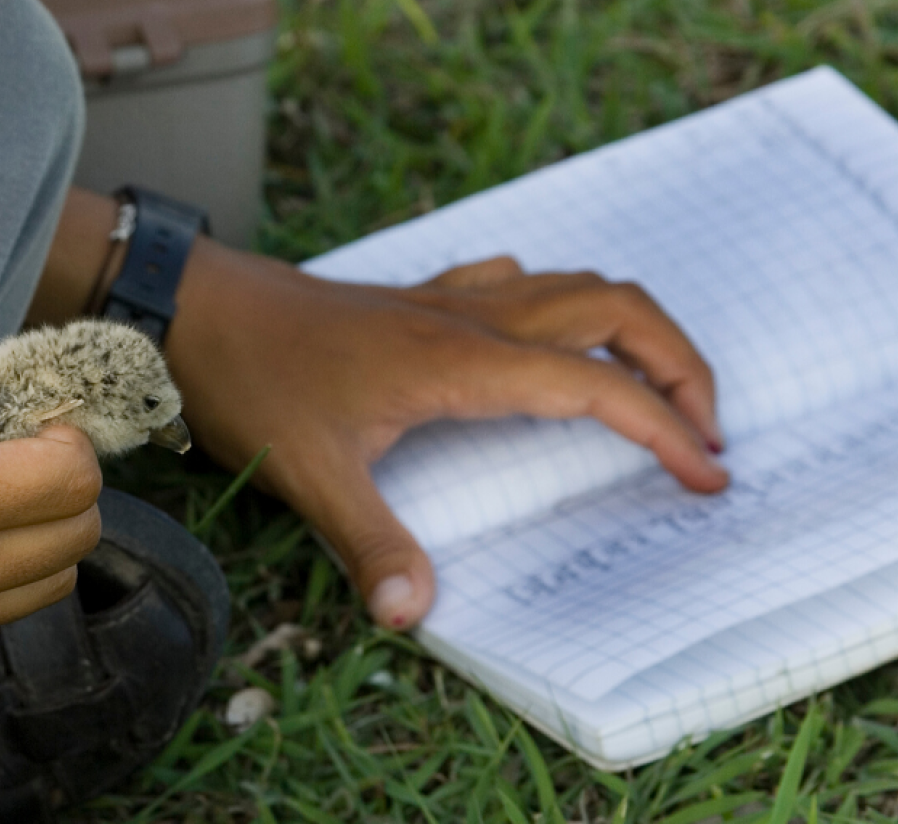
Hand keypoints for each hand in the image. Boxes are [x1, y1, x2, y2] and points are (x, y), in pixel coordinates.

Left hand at [167, 245, 727, 628]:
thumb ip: (370, 543)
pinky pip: (516, 282)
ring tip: (653, 391)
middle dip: (679, 362)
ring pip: (574, 284)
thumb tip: (415, 615)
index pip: (596, 387)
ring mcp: (445, 299)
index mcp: (462, 360)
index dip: (665, 428)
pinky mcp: (418, 298)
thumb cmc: (248, 376)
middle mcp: (470, 318)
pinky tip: (548, 342)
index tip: (707, 475)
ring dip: (631, 329)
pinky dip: (562, 306)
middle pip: (614, 309)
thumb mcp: (308, 472)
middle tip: (705, 429)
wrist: (190, 303)